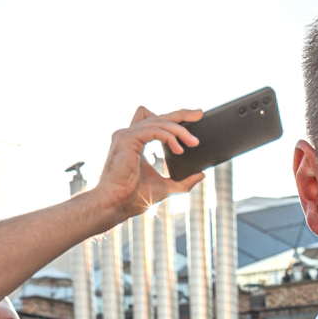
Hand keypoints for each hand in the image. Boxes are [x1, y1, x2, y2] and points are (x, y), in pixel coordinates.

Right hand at [92, 106, 203, 220]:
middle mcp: (128, 134)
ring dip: (179, 130)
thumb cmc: (134, 198)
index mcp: (135, 141)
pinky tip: (179, 149)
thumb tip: (201, 175)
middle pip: (158, 116)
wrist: (116, 204)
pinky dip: (169, 137)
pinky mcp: (127, 139)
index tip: (194, 118)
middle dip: (181, 114)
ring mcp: (126, 135)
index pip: (154, 120)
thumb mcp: (165, 187)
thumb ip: (182, 181)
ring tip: (193, 143)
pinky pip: (154, 130)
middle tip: (199, 115)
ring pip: (158, 122)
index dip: (173, 116)